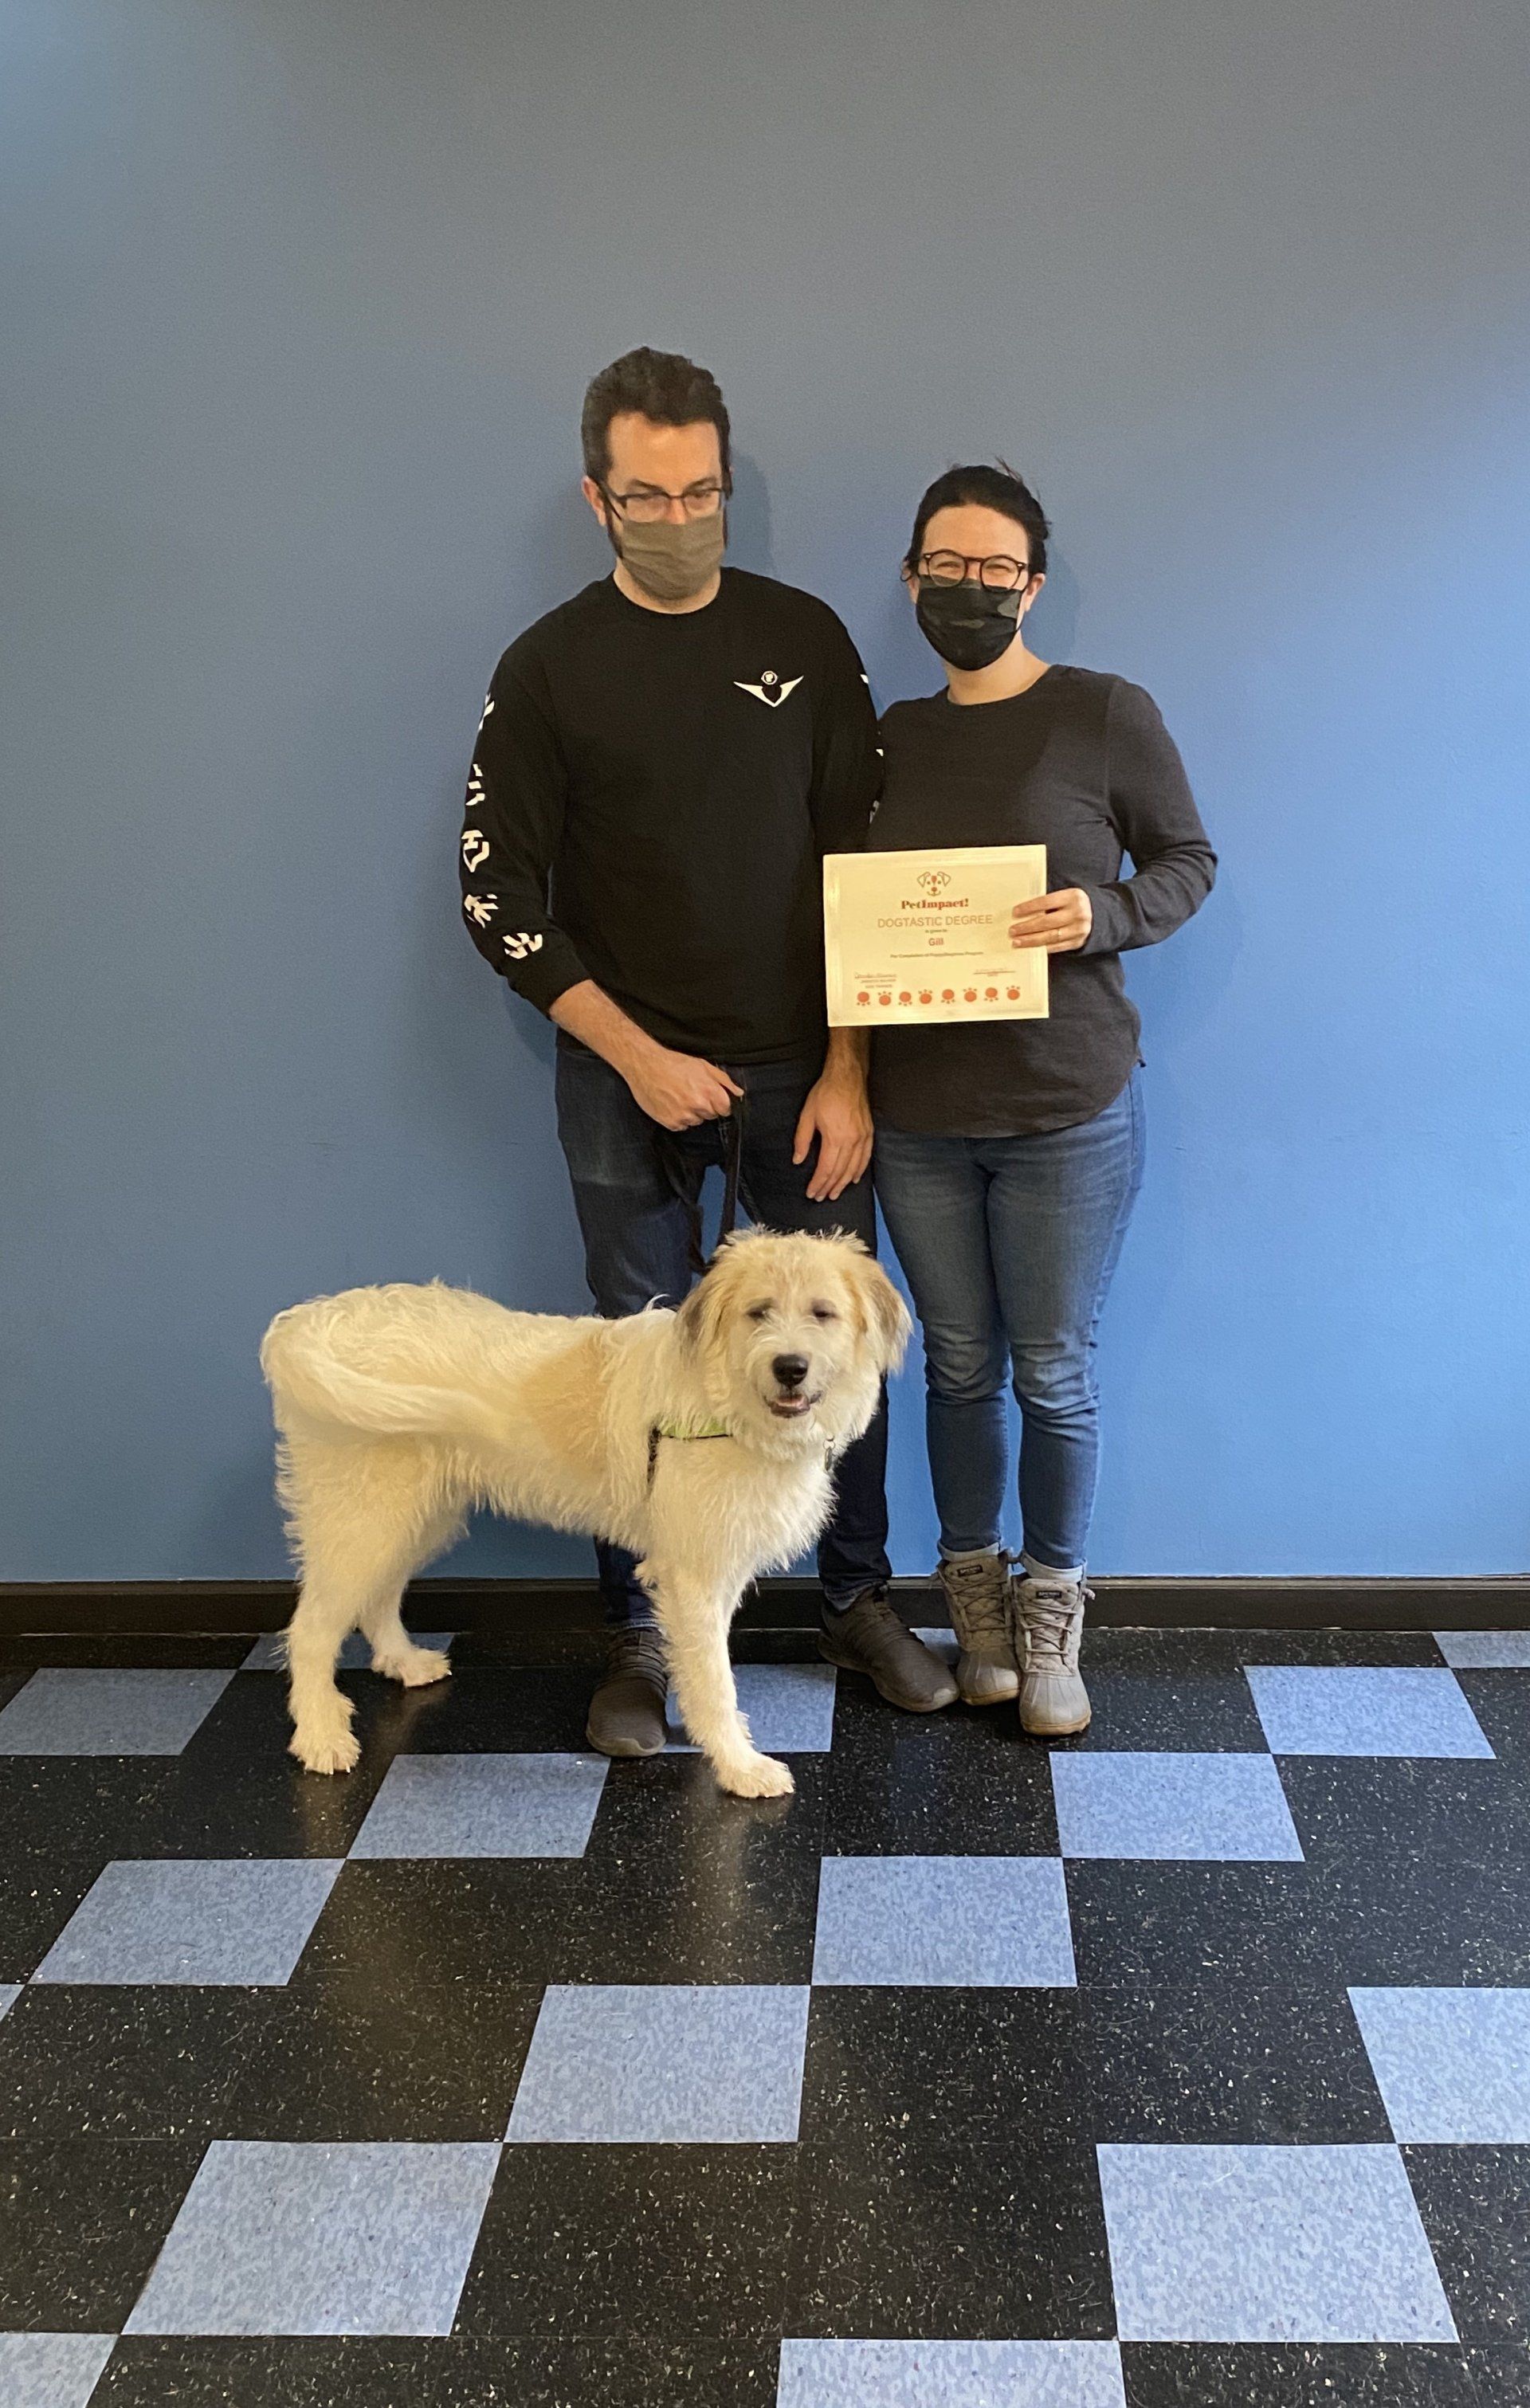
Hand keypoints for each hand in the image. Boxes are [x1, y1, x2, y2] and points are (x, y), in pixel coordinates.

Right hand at [623, 1044, 742, 1131]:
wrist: (645, 1065)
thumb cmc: (674, 1063)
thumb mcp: (703, 1066)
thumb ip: (723, 1081)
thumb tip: (738, 1093)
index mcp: (708, 1090)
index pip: (725, 1109)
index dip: (720, 1103)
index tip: (712, 1098)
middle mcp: (697, 1105)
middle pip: (711, 1116)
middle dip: (705, 1107)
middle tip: (691, 1093)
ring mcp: (683, 1115)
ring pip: (696, 1121)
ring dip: (691, 1113)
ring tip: (679, 1097)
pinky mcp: (670, 1122)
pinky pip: (681, 1126)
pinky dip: (678, 1118)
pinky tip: (671, 1103)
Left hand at [793, 1069, 872, 1200]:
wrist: (847, 1076)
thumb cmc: (826, 1093)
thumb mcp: (807, 1115)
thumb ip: (802, 1140)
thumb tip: (798, 1160)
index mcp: (835, 1138)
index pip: (826, 1169)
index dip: (818, 1183)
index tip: (811, 1193)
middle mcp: (852, 1141)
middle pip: (840, 1172)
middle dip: (829, 1187)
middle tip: (821, 1197)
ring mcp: (863, 1137)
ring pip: (854, 1168)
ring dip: (843, 1183)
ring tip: (835, 1193)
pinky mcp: (869, 1133)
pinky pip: (866, 1158)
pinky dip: (860, 1171)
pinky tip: (854, 1179)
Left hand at [1010, 888, 1092, 952]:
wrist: (1099, 915)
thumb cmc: (1074, 904)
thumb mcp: (1066, 896)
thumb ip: (1049, 901)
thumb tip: (1023, 912)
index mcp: (1072, 897)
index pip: (1046, 902)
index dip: (1029, 908)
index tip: (1015, 913)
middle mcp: (1077, 913)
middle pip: (1046, 922)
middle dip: (1027, 927)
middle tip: (1012, 931)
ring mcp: (1078, 929)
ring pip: (1050, 937)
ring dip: (1031, 940)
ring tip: (1017, 942)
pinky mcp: (1077, 942)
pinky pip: (1056, 947)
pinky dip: (1042, 948)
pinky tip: (1030, 948)